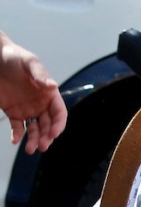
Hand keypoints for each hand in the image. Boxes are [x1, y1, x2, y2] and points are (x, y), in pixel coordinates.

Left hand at [0, 33, 67, 153]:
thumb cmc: (14, 57)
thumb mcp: (29, 62)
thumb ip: (40, 75)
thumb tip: (52, 86)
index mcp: (49, 94)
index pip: (59, 113)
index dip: (59, 125)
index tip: (53, 134)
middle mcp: (41, 104)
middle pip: (48, 125)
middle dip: (47, 137)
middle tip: (42, 146)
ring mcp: (28, 109)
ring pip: (35, 130)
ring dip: (34, 140)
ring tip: (30, 149)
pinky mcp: (14, 113)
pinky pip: (18, 128)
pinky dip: (18, 136)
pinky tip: (15, 140)